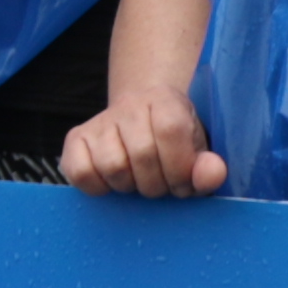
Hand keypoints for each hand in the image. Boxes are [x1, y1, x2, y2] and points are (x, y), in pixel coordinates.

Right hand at [58, 84, 225, 198]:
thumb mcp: (197, 151)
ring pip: (112, 166)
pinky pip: (81, 172)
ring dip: (129, 186)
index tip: (182, 183)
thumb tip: (211, 174)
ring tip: (137, 180)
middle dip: (156, 184)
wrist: (143, 116)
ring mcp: (100, 121)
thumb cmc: (173, 141)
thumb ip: (207, 168)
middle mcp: (130, 105)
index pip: (170, 131)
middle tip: (160, 183)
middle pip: (142, 155)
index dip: (179, 167)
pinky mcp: (76, 138)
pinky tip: (112, 182)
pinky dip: (98, 187)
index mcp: (165, 101)